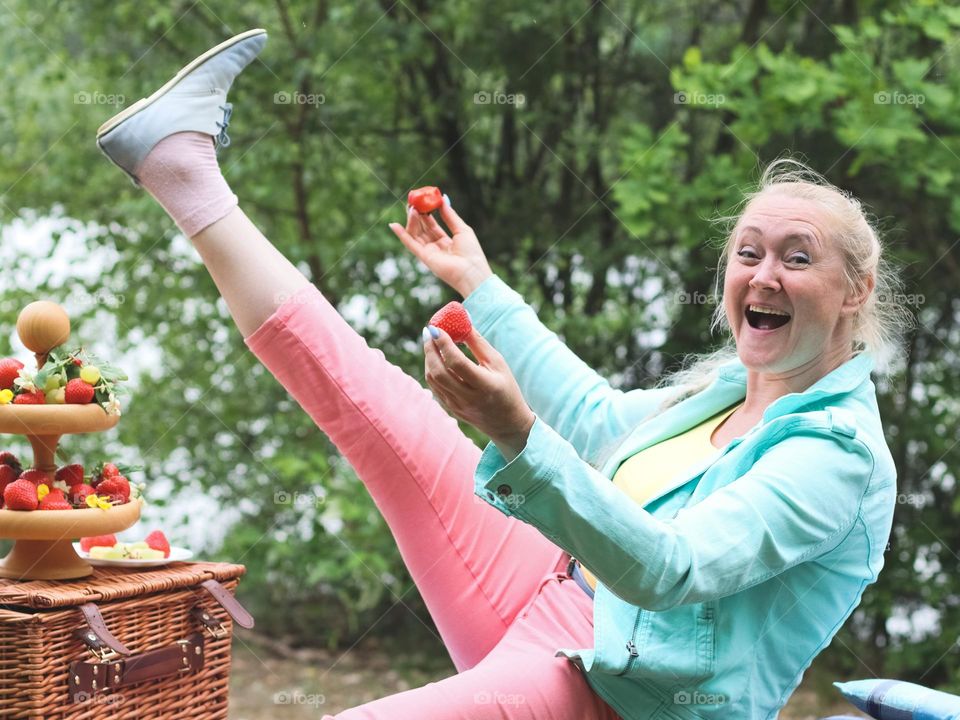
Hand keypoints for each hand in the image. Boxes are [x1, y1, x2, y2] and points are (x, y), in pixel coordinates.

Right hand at [390, 198, 492, 297]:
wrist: (472, 271)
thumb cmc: (471, 252)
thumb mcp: (462, 229)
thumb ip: (450, 215)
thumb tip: (442, 198)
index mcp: (446, 242)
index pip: (432, 225)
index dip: (426, 214)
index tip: (422, 201)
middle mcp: (436, 247)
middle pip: (422, 229)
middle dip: (416, 216)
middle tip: (412, 202)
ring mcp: (429, 253)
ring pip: (415, 234)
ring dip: (412, 221)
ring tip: (412, 209)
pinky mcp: (424, 257)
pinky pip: (410, 244)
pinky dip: (402, 235)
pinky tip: (394, 225)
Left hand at [423, 324, 534, 459]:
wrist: (508, 423)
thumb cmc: (506, 387)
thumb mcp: (498, 363)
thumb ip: (478, 343)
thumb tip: (462, 321)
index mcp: (485, 386)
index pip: (457, 363)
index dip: (444, 344)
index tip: (437, 327)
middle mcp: (469, 398)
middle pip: (439, 372)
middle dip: (430, 349)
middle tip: (430, 331)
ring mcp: (457, 406)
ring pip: (433, 380)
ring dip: (429, 358)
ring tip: (432, 342)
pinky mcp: (451, 409)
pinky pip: (435, 387)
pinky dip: (432, 370)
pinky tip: (435, 358)